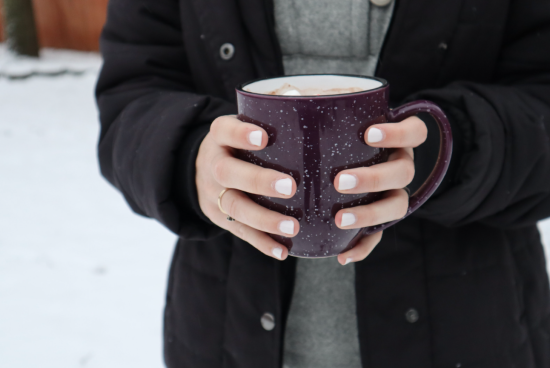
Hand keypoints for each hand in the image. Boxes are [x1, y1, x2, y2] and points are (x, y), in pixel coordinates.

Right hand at [195, 116, 298, 260]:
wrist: (201, 169)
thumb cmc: (240, 143)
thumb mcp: (245, 124)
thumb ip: (271, 117)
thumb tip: (317, 101)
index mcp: (219, 136)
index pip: (224, 130)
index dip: (240, 133)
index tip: (263, 137)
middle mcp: (212, 164)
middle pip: (227, 172)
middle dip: (258, 181)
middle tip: (290, 187)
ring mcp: (212, 193)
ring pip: (234, 207)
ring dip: (264, 220)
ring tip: (293, 227)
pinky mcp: (219, 217)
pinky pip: (239, 232)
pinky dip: (261, 243)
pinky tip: (282, 251)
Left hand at [334, 116, 427, 264]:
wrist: (327, 169)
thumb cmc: (331, 139)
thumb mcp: (330, 121)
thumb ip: (320, 108)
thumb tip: (289, 96)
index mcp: (394, 140)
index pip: (414, 132)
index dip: (398, 134)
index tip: (368, 135)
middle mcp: (399, 165)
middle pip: (404, 172)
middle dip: (374, 177)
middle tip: (340, 181)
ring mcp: (392, 194)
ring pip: (397, 206)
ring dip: (370, 214)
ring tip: (340, 218)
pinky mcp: (379, 220)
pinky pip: (378, 237)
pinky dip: (363, 247)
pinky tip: (343, 255)